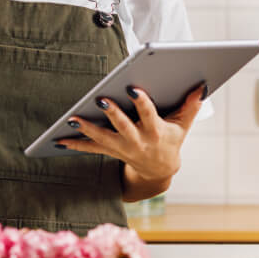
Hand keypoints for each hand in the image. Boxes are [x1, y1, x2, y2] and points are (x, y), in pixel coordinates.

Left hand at [55, 82, 206, 182]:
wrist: (159, 171)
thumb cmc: (170, 140)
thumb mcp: (183, 126)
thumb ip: (190, 106)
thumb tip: (201, 86)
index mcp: (155, 131)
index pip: (149, 114)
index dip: (141, 102)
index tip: (133, 88)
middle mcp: (137, 140)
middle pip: (122, 126)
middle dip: (112, 113)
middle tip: (100, 100)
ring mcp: (122, 147)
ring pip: (102, 138)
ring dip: (86, 128)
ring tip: (72, 119)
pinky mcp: (110, 151)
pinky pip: (90, 148)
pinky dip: (74, 143)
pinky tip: (58, 139)